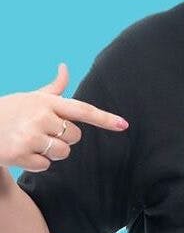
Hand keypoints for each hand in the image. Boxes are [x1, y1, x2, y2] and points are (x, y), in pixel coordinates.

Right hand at [0, 64, 128, 171]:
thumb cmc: (8, 112)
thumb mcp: (29, 97)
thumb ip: (53, 88)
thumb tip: (65, 67)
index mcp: (46, 102)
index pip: (82, 110)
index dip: (105, 119)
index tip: (124, 125)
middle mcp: (40, 116)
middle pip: (75, 137)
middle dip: (64, 140)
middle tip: (41, 134)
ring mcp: (29, 135)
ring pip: (62, 153)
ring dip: (51, 153)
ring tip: (31, 143)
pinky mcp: (18, 153)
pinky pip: (45, 165)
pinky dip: (35, 163)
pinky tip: (21, 153)